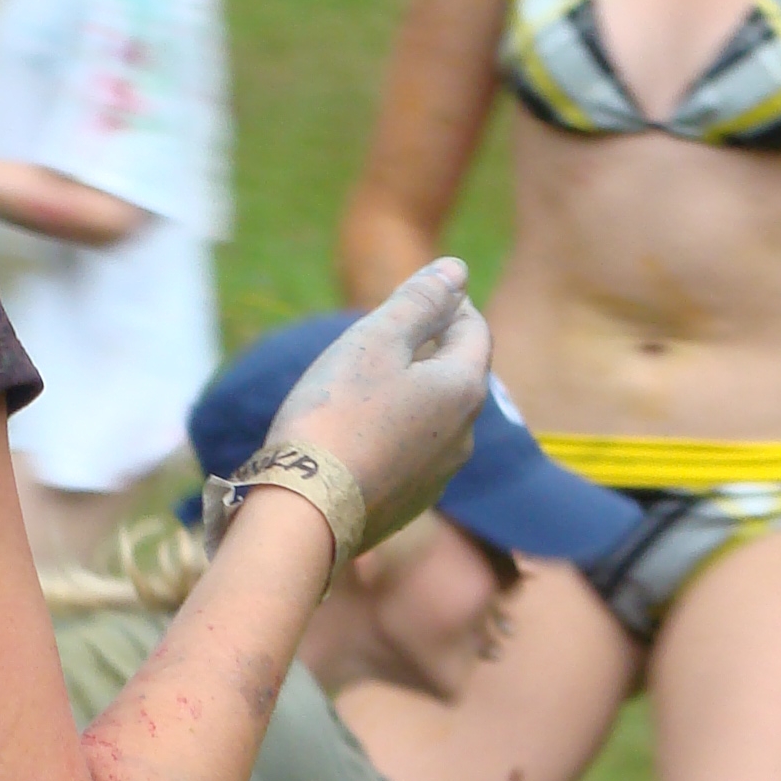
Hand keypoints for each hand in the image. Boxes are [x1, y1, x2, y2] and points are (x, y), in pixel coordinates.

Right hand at [264, 260, 489, 550]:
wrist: (306, 510)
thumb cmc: (338, 413)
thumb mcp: (376, 341)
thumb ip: (420, 301)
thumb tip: (457, 269)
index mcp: (464, 387)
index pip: (474, 329)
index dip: (450, 303)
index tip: (417, 292)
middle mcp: (465, 434)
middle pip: (458, 373)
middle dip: (431, 346)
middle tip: (388, 331)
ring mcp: (440, 475)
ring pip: (436, 416)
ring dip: (413, 390)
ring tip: (367, 380)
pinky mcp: (411, 503)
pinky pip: (414, 451)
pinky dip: (396, 429)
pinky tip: (357, 430)